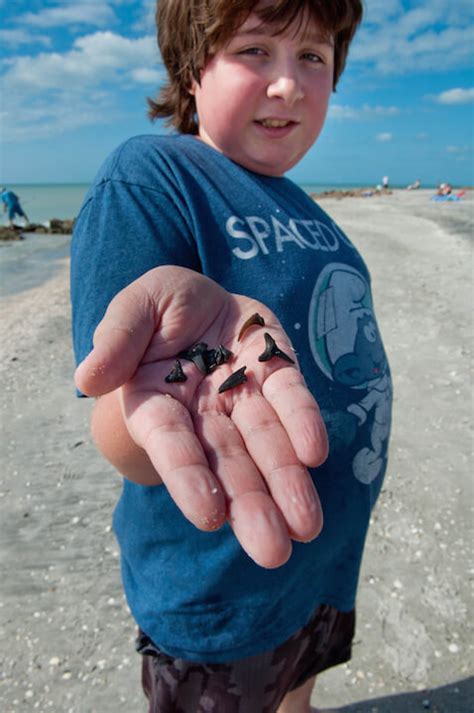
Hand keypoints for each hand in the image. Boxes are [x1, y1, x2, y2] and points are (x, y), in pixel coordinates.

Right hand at [75, 266, 327, 567]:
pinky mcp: (276, 373)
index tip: (209, 516)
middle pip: (227, 461)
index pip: (172, 443)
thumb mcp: (132, 309)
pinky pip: (291, 398)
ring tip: (307, 527)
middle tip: (273, 552)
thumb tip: (87, 379)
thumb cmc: (156, 308)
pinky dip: (303, 424)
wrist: (198, 296)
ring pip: (265, 443)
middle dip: (250, 504)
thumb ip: (116, 338)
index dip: (188, 476)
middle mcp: (202, 411)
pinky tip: (315, 454)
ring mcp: (243, 396)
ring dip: (285, 483)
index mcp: (156, 403)